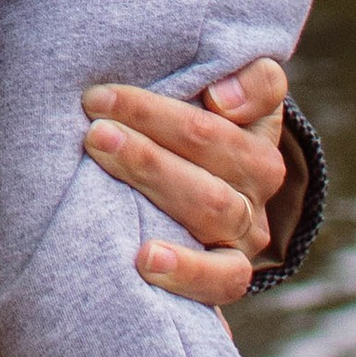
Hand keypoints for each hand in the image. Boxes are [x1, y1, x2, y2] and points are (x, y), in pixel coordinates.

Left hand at [81, 55, 293, 308]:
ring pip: (214, 204)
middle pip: (217, 146)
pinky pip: (223, 278)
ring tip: (102, 156)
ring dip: (155, 176)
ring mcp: (246, 229)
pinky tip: (145, 260)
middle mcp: (260, 178)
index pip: (261, 90)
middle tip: (94, 122)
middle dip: (150, 125)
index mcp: (257, 125)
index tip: (119, 92)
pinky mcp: (229, 275)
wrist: (183, 200)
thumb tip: (222, 99)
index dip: (219, 85)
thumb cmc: (179, 138)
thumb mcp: (202, 95)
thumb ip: (232, 78)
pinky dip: (188, 270)